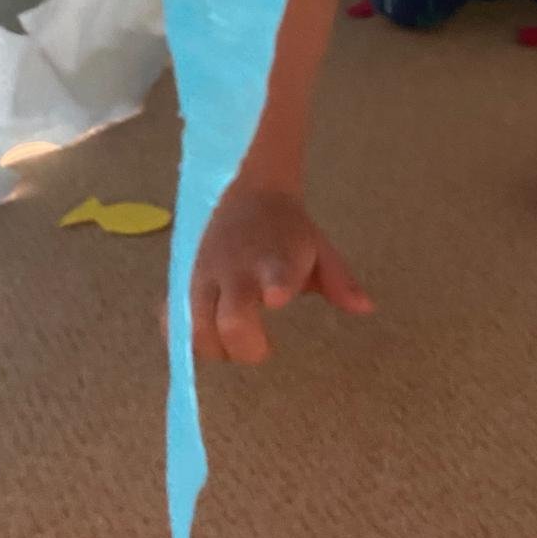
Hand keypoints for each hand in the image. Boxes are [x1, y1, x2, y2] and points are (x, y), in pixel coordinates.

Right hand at [163, 189, 373, 363]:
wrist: (247, 189)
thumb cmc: (287, 230)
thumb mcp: (319, 248)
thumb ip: (339, 281)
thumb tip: (365, 308)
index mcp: (274, 259)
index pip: (275, 273)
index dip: (275, 285)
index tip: (278, 298)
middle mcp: (236, 269)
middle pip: (229, 319)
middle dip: (244, 347)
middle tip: (261, 348)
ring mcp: (204, 275)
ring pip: (194, 327)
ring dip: (213, 349)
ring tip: (232, 346)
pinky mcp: (182, 281)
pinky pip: (171, 320)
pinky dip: (182, 338)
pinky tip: (201, 340)